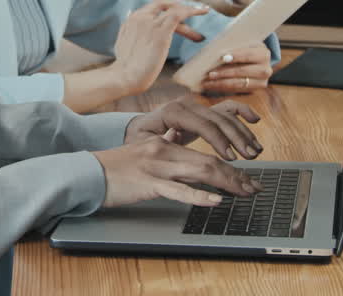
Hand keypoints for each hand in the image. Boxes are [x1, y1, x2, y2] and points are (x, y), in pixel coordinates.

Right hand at [95, 99, 264, 207]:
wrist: (88, 173)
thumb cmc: (113, 168)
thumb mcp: (141, 152)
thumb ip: (161, 147)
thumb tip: (175, 142)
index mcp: (164, 144)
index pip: (204, 151)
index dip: (229, 164)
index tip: (246, 176)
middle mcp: (164, 151)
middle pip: (208, 161)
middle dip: (236, 175)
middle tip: (254, 188)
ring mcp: (157, 168)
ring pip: (200, 172)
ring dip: (228, 183)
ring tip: (246, 192)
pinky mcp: (148, 184)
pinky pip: (179, 190)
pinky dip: (200, 196)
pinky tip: (215, 200)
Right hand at [113, 0, 210, 94]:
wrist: (125, 76)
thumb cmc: (125, 66)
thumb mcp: (124, 42)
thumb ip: (130, 29)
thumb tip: (129, 14)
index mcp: (132, 19)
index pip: (152, 8)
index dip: (167, 7)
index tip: (178, 11)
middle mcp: (140, 17)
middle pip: (162, 4)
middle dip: (179, 6)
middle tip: (194, 10)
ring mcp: (150, 23)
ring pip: (174, 9)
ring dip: (191, 11)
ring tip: (204, 13)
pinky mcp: (161, 32)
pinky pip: (179, 15)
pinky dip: (192, 11)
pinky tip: (202, 12)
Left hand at [199, 44, 272, 92]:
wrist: (253, 61)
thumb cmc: (242, 49)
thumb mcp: (241, 44)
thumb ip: (233, 45)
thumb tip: (215, 50)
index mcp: (263, 53)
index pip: (248, 54)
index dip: (236, 56)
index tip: (222, 57)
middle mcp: (266, 68)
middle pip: (243, 71)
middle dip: (225, 72)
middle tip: (210, 73)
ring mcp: (262, 81)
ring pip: (239, 83)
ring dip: (221, 83)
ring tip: (208, 82)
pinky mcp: (255, 90)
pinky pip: (237, 90)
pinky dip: (223, 88)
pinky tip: (212, 85)